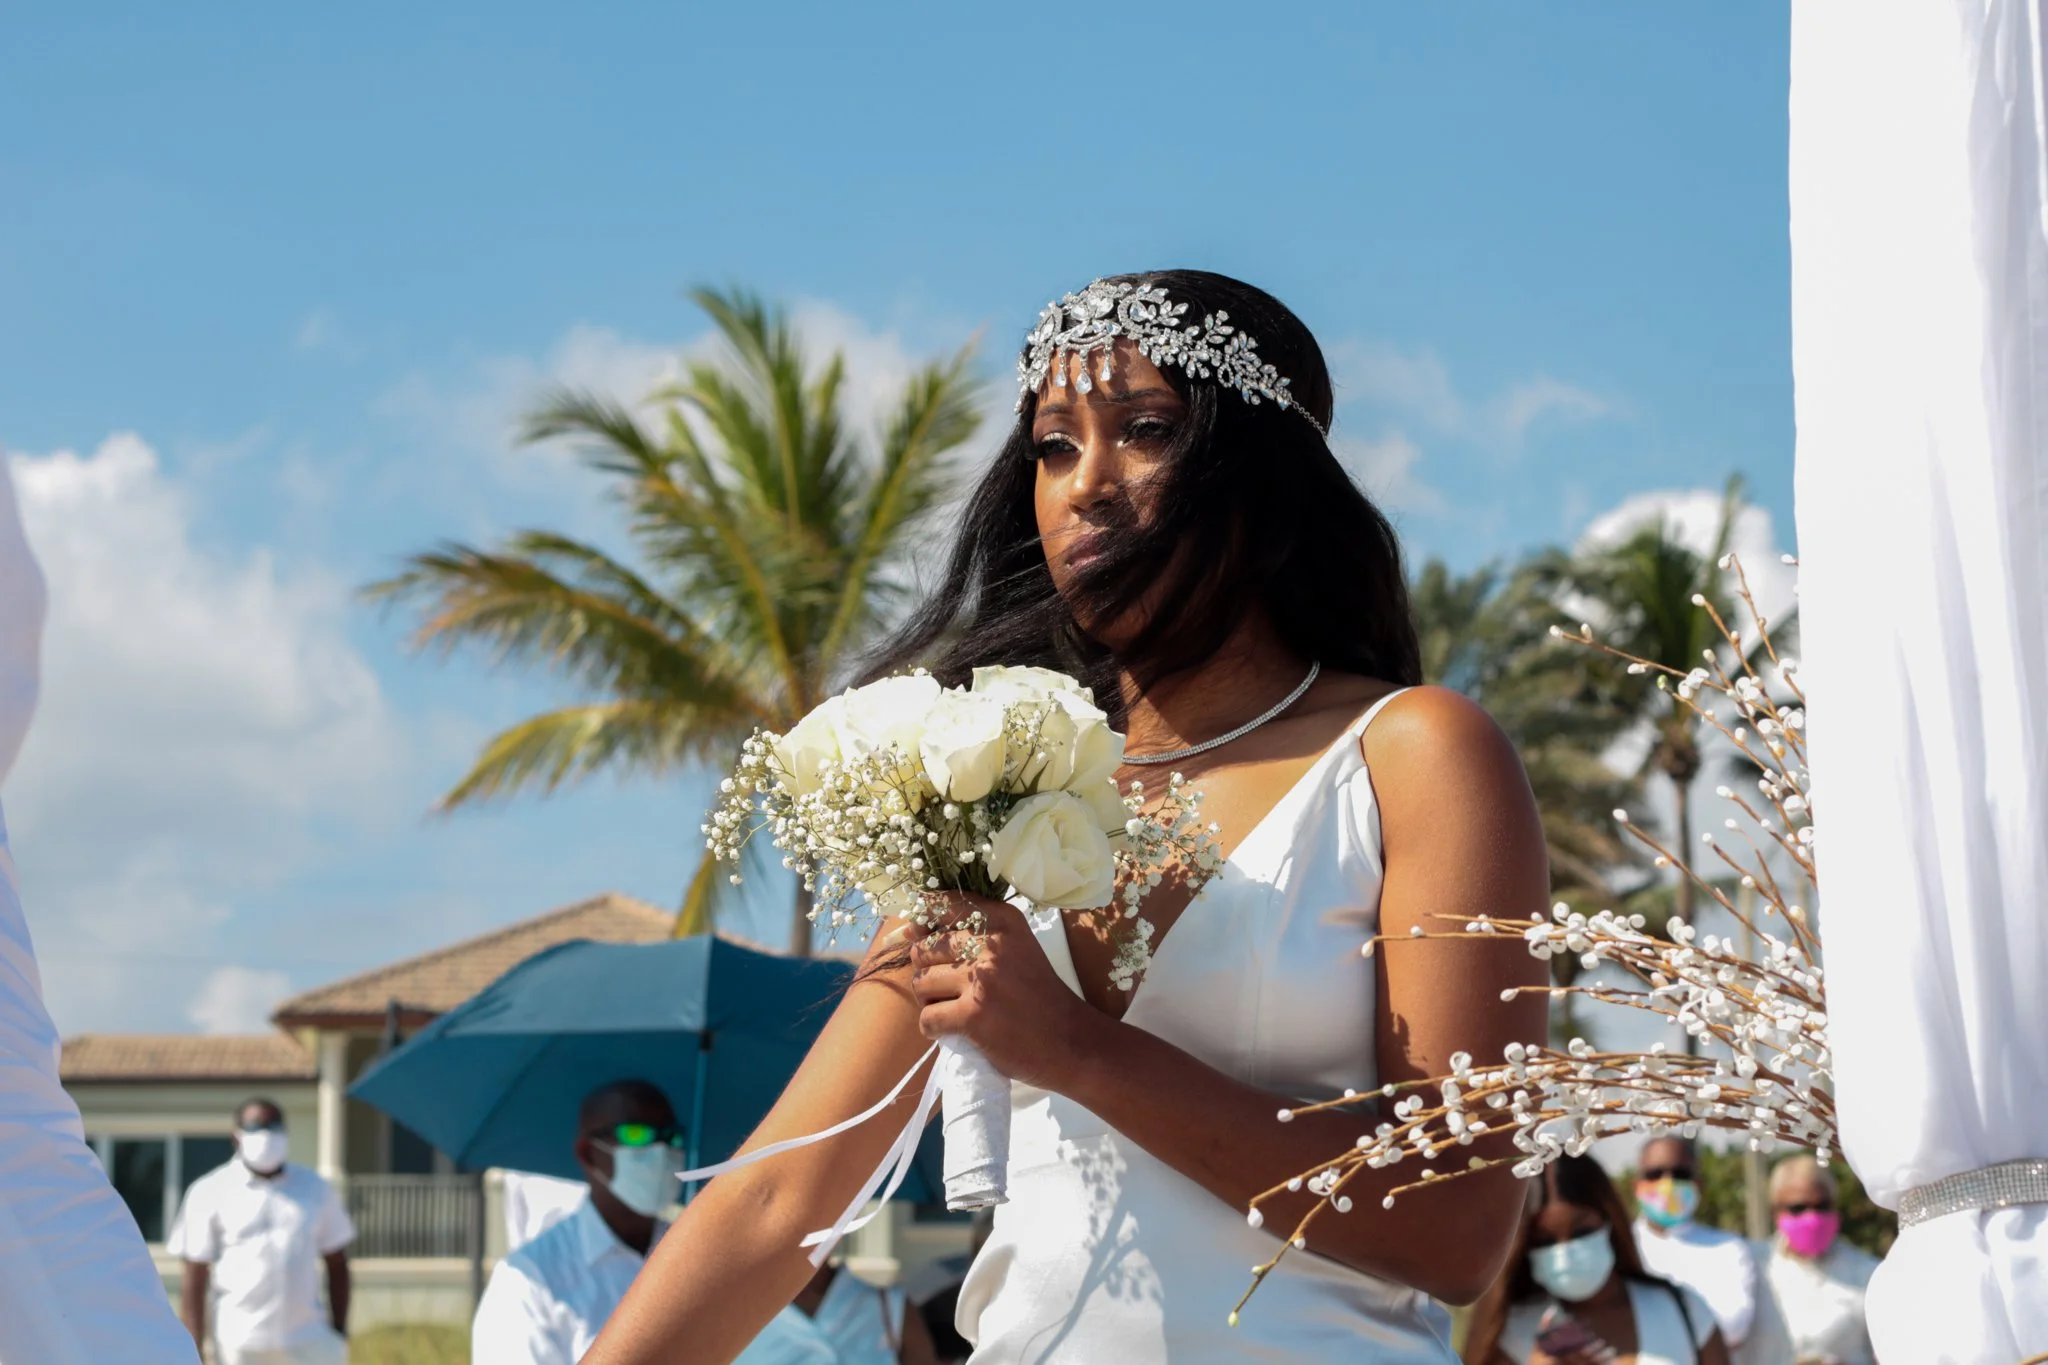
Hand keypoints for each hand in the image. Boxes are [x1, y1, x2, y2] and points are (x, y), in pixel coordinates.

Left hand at [908, 895, 1104, 1090]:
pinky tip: (954, 1029)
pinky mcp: (972, 1015)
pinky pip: (927, 1018)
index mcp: (1003, 920)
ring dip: (930, 1001)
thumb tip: (905, 932)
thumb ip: (970, 934)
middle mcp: (991, 943)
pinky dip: (934, 1028)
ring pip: (921, 983)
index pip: (943, 905)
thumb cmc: (1038, 995)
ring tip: (954, 1008)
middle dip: (929, 971)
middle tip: (951, 988)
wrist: (1070, 1042)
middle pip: (925, 948)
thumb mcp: (1015, 948)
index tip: (926, 939)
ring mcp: (981, 980)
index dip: (924, 924)